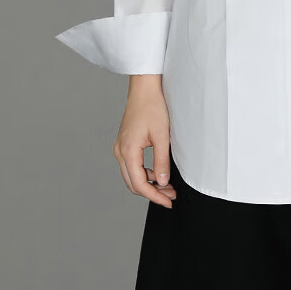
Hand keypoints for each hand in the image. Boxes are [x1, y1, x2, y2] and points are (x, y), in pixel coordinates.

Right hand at [113, 75, 176, 207]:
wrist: (144, 87)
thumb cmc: (153, 106)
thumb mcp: (162, 135)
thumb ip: (162, 161)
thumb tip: (163, 183)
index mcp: (127, 150)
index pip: (139, 184)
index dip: (154, 196)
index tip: (168, 202)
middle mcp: (120, 151)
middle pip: (133, 183)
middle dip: (152, 192)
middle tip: (171, 196)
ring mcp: (121, 147)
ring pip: (132, 175)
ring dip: (149, 183)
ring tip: (168, 185)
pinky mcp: (125, 143)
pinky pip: (132, 165)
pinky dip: (145, 173)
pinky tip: (159, 172)